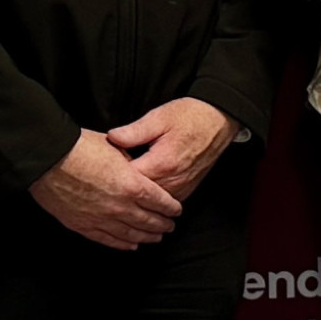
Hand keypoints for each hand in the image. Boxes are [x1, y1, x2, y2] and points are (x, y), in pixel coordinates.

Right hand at [29, 130, 182, 250]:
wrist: (48, 158)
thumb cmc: (81, 147)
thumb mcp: (116, 148)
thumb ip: (131, 164)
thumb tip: (137, 171)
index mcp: (132, 184)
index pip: (160, 201)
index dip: (171, 207)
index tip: (176, 210)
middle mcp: (120, 206)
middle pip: (148, 220)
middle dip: (162, 224)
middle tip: (170, 226)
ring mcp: (101, 218)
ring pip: (130, 234)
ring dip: (146, 237)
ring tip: (156, 238)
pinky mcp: (82, 225)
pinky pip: (107, 239)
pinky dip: (122, 244)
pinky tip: (130, 246)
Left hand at [107, 97, 240, 201]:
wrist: (219, 120)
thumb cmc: (190, 116)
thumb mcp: (159, 117)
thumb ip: (134, 131)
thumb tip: (112, 138)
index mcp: (161, 163)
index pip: (128, 180)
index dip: (111, 176)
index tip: (101, 170)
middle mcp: (172, 181)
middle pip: (137, 196)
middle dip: (121, 189)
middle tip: (105, 182)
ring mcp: (181, 188)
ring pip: (150, 203)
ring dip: (137, 197)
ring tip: (121, 188)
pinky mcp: (187, 190)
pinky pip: (164, 201)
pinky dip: (152, 199)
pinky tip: (142, 190)